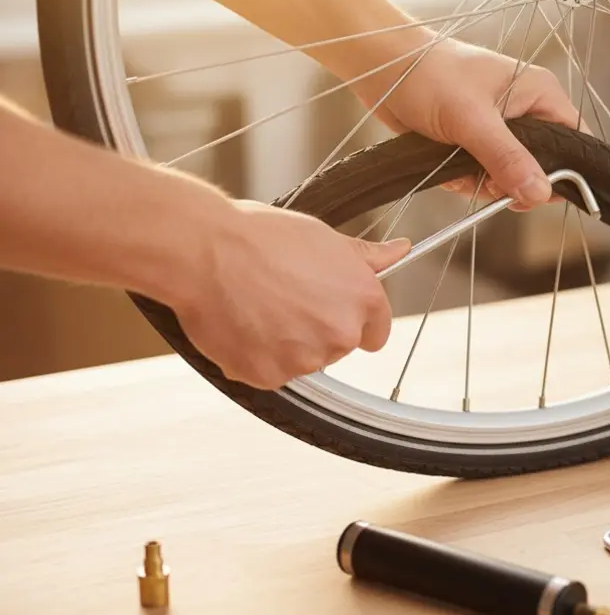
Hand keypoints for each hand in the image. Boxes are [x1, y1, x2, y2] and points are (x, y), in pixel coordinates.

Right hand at [171, 200, 410, 389]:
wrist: (204, 250)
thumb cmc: (260, 237)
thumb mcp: (324, 238)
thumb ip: (367, 256)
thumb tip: (400, 249)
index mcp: (362, 299)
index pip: (377, 331)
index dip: (353, 320)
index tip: (332, 312)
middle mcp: (341, 333)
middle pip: (338, 345)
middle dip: (316, 329)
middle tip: (282, 299)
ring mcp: (306, 359)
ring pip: (304, 361)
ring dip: (285, 345)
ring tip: (257, 308)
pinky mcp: (271, 376)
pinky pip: (270, 374)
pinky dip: (256, 358)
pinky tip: (241, 326)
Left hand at [348, 29, 584, 208]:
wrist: (379, 66)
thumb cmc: (428, 73)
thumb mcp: (471, 118)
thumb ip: (507, 158)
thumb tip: (538, 193)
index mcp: (539, 93)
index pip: (574, 140)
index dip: (566, 170)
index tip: (542, 192)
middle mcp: (525, 112)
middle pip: (540, 167)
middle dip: (512, 181)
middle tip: (488, 181)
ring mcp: (499, 129)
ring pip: (509, 177)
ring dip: (483, 183)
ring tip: (458, 167)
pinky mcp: (474, 142)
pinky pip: (483, 176)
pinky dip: (464, 180)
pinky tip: (445, 167)